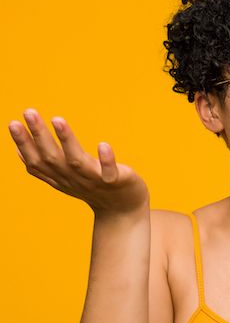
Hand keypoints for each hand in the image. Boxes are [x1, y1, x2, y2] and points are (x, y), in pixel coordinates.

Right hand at [9, 108, 148, 214]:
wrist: (123, 211)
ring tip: (57, 119)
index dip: (24, 144)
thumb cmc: (93, 190)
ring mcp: (94, 181)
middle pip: (52, 158)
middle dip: (39, 135)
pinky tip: (103, 145)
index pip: (36, 162)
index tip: (13, 122)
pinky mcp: (115, 182)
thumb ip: (44, 168)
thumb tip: (18, 151)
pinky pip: (109, 172)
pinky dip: (106, 159)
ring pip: (76, 161)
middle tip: (29, 111)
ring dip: (66, 140)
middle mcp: (73, 180)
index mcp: (59, 178)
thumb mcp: (65, 179)